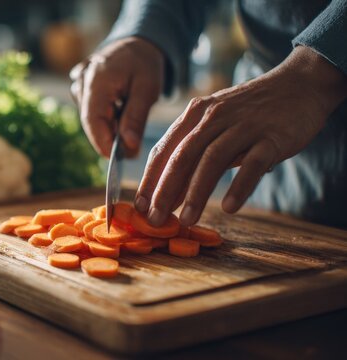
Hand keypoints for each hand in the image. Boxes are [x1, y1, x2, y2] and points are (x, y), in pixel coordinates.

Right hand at [70, 37, 164, 156]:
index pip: (93, 121)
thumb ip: (136, 118)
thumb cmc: (144, 63)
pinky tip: (119, 108)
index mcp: (96, 80)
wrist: (136, 43)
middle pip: (90, 122)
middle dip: (110, 139)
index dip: (104, 144)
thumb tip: (129, 147)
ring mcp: (78, 86)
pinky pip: (91, 111)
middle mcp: (81, 83)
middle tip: (133, 149)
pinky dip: (106, 118)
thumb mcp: (147, 89)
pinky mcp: (80, 90)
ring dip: (109, 127)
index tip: (120, 160)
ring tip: (129, 116)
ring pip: (91, 118)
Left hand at [135, 46, 346, 226]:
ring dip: (196, 193)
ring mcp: (243, 125)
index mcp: (195, 114)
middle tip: (154, 219)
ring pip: (212, 160)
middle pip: (182, 156)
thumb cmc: (249, 112)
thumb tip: (167, 194)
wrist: (298, 85)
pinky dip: (239, 186)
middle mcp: (214, 117)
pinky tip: (229, 208)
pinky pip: (252, 163)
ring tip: (186, 220)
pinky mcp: (272, 136)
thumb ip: (192, 154)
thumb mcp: (214, 125)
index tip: (139, 206)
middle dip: (164, 190)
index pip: (164, 149)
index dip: (149, 179)